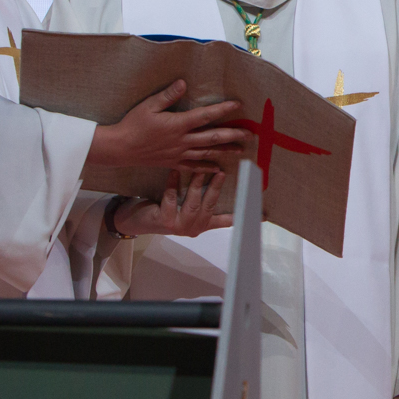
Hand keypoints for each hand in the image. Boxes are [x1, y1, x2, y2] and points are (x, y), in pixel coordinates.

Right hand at [88, 80, 249, 171]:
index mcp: (178, 124)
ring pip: (207, 153)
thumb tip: (183, 83)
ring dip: (225, 151)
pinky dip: (207, 169)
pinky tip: (218, 169)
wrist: (120, 148)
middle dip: (233, 135)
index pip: (205, 116)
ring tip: (241, 151)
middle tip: (250, 134)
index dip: (223, 110)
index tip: (238, 105)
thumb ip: (168, 95)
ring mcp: (179, 154)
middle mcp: (182, 141)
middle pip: (212, 137)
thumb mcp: (149, 105)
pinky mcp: (173, 163)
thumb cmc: (133, 124)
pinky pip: (194, 168)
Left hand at [114, 172, 233, 238]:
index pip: (225, 221)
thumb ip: (204, 201)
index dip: (241, 215)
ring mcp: (180, 227)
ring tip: (200, 170)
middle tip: (221, 172)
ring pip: (193, 204)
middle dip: (216, 188)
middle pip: (209, 206)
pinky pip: (171, 199)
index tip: (260, 213)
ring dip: (197, 185)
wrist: (138, 220)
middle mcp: (194, 228)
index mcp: (202, 225)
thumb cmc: (165, 210)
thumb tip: (219, 177)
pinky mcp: (165, 222)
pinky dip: (173, 184)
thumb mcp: (187, 208)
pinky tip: (175, 171)